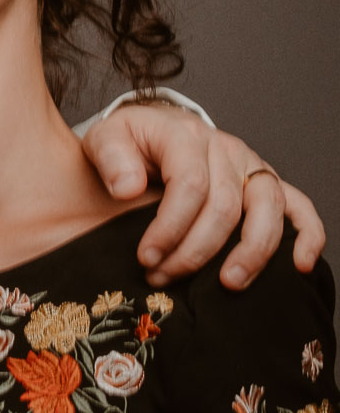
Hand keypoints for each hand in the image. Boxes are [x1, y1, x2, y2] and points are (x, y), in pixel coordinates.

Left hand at [83, 102, 325, 289]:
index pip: (189, 185)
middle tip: (163, 278)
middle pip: (224, 206)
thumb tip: (128, 189)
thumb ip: (112, 160)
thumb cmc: (128, 141)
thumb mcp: (105, 140)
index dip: (169, 228)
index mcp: (185, 136)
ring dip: (250, 251)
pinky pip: (299, 205)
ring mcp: (250, 166)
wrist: (151, 129)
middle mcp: (225, 149)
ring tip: (228, 283)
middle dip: (194, 250)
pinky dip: (307, 235)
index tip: (145, 258)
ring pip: (266, 209)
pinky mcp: (265, 182)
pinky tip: (301, 264)